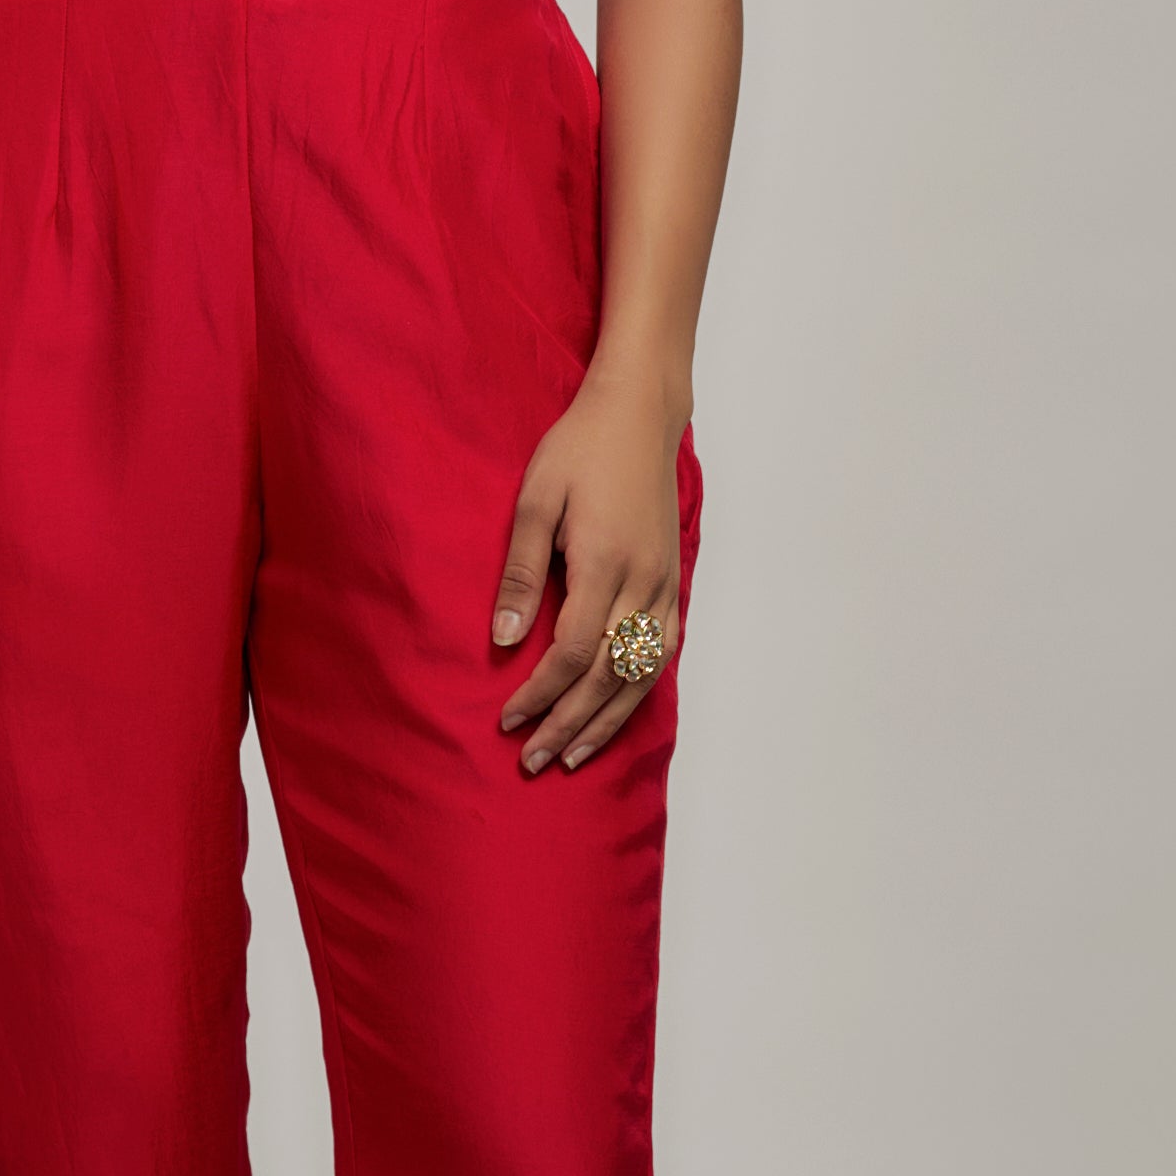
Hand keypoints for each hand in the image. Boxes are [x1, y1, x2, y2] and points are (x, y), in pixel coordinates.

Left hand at [490, 364, 685, 775]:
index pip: (570, 653)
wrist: (638, 415)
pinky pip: (662, 651)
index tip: (509, 722)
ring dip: (607, 719)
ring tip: (574, 754)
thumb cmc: (579, 449)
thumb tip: (502, 638)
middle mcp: (642, 584)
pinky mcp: (673, 581)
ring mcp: (664, 585)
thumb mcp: (536, 500)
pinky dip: (640, 688)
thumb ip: (520, 571)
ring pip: (641, 673)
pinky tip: (618, 709)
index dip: (539, 695)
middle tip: (534, 761)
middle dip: (568, 724)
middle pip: (607, 676)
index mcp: (603, 565)